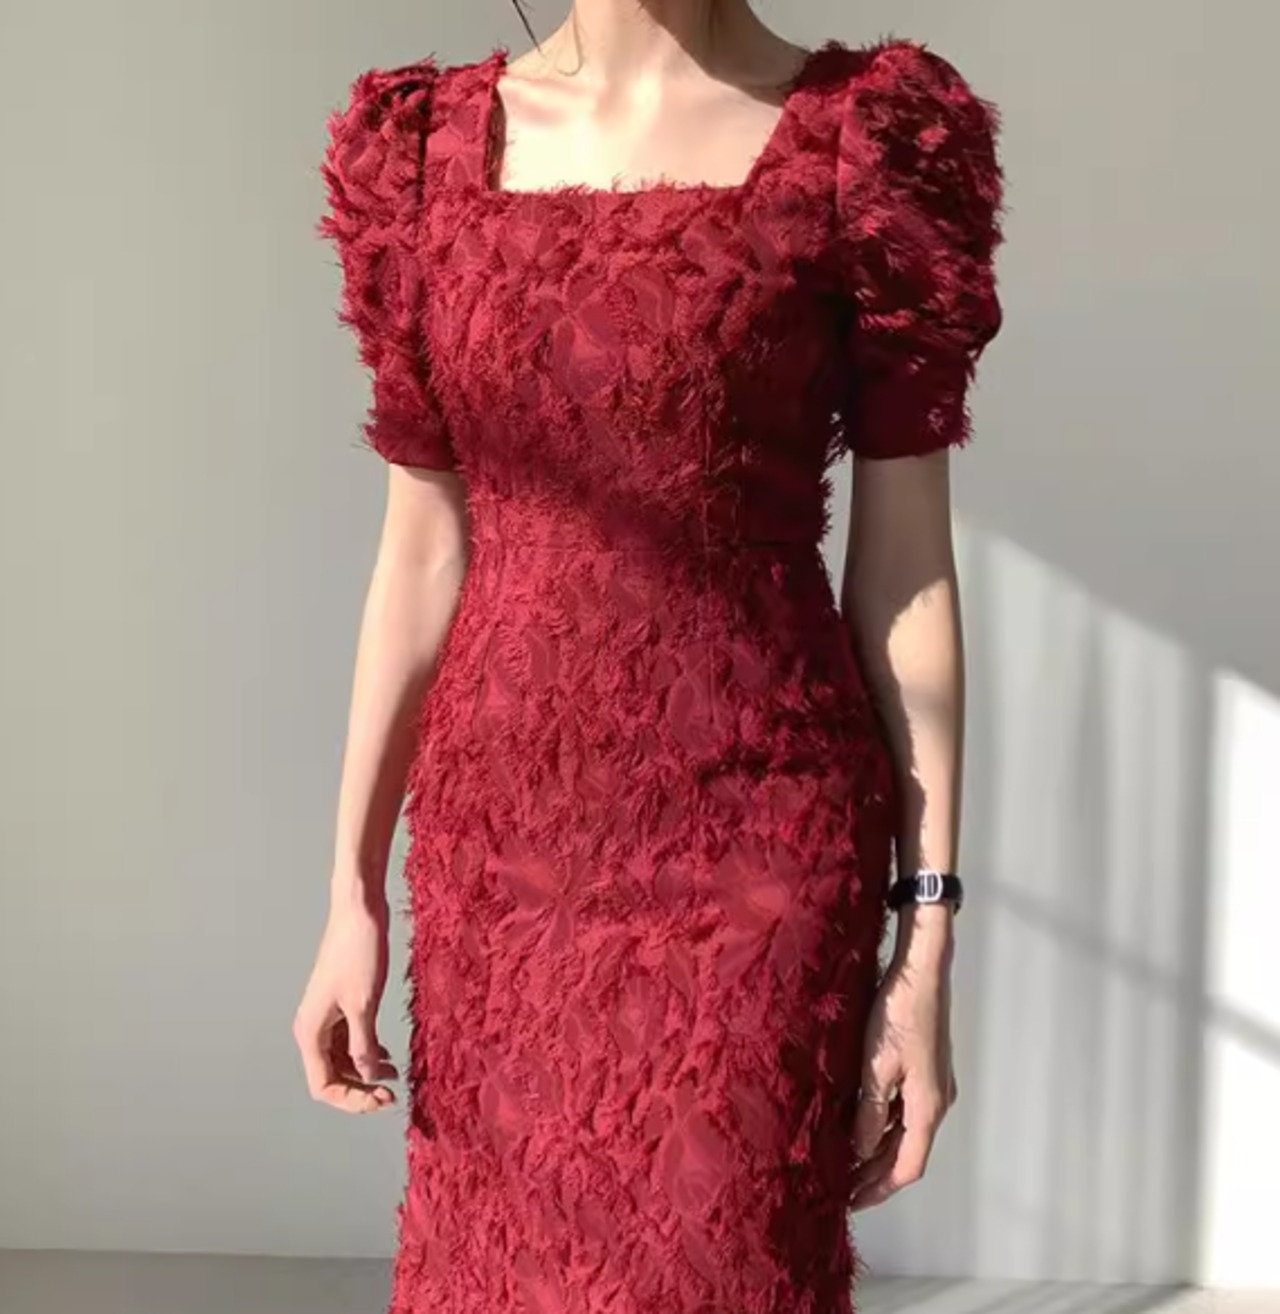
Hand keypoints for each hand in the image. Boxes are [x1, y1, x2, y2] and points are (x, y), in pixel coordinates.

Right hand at [292, 887, 399, 1112]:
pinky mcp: (342, 1004)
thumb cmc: (357, 951)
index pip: (324, 1086)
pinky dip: (367, 1052)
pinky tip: (387, 1056)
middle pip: (332, 1076)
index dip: (352, 1099)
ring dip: (365, 1072)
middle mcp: (314, 1028)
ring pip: (342, 1060)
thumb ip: (363, 1046)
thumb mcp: (364, 1005)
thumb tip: (366, 1076)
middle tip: (391, 1096)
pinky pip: (350, 1040)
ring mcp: (327, 1016)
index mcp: (310, 1032)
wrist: (359, 911)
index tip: (381, 1100)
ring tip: (394, 1077)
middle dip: (360, 1089)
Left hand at [848, 944, 955, 1210]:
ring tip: (844, 1161)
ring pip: (904, 1132)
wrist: (922, 971)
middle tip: (841, 1187)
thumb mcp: (877, 1066)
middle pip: (907, 1153)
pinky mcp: (926, 1070)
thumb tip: (859, 1151)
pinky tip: (858, 1123)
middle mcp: (936, 1102)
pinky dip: (882, 1124)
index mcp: (928, 1107)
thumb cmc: (901, 1011)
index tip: (851, 1202)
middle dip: (875, 1173)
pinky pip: (904, 1110)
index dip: (878, 1189)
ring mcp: (933, 1086)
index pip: (907, 1167)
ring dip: (877, 1149)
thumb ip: (868, 1112)